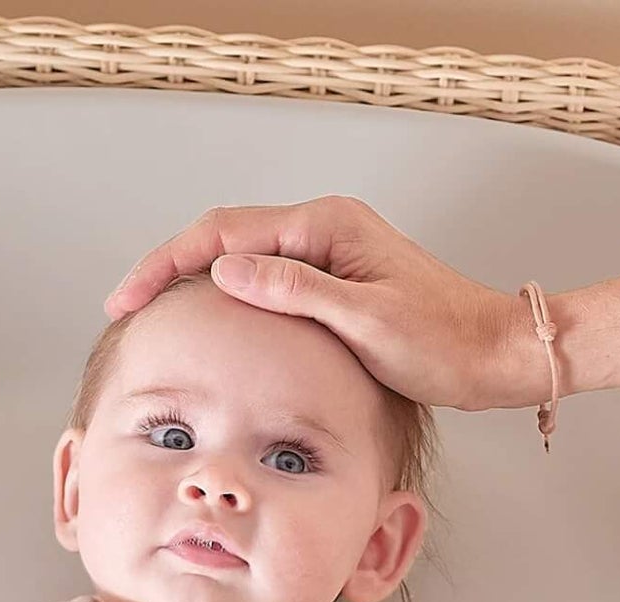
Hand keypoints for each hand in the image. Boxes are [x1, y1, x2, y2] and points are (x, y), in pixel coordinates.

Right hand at [104, 196, 547, 411]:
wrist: (493, 355)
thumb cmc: (442, 343)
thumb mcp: (363, 322)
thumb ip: (293, 292)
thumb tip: (224, 271)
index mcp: (325, 228)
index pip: (224, 234)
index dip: (168, 264)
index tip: (128, 299)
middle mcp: (324, 231)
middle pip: (225, 239)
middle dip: (171, 270)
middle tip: (126, 309)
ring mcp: (329, 257)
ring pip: (243, 262)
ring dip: (196, 284)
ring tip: (154, 317)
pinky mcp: (335, 284)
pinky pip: (268, 284)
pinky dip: (230, 301)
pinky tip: (212, 327)